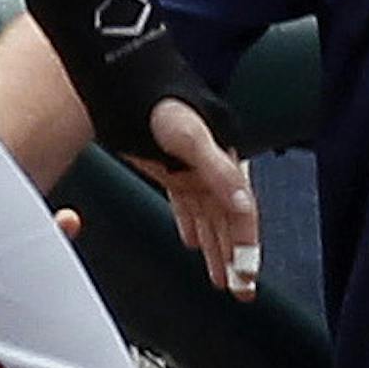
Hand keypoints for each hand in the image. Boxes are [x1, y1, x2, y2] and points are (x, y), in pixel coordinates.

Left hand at [130, 99, 258, 296]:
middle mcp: (213, 166)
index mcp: (224, 157)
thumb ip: (217, 168)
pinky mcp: (171, 168)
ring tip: (222, 279)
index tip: (246, 275)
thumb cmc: (156, 99)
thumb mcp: (188, 134)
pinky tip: (190, 243)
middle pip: (229, 220)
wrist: (122, 78)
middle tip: (242, 290)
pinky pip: (188, 205)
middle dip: (236, 256)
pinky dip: (192, 226)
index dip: (246, 244)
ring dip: (216, 248)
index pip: (242, 211)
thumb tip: (244, 202)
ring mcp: (192, 168)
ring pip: (210, 217)